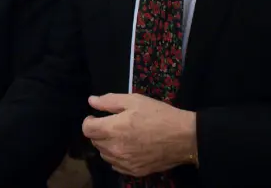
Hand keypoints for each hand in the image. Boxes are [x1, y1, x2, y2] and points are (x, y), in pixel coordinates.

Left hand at [82, 93, 196, 177]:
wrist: (184, 137)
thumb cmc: (158, 115)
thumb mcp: (134, 100)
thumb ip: (109, 101)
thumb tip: (91, 101)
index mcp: (113, 129)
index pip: (87, 129)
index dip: (89, 121)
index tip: (96, 117)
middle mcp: (115, 149)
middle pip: (95, 142)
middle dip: (99, 132)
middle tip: (112, 124)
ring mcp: (124, 162)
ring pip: (104, 154)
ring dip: (107, 145)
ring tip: (121, 136)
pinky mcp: (134, 171)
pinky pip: (116, 165)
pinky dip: (117, 157)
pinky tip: (128, 148)